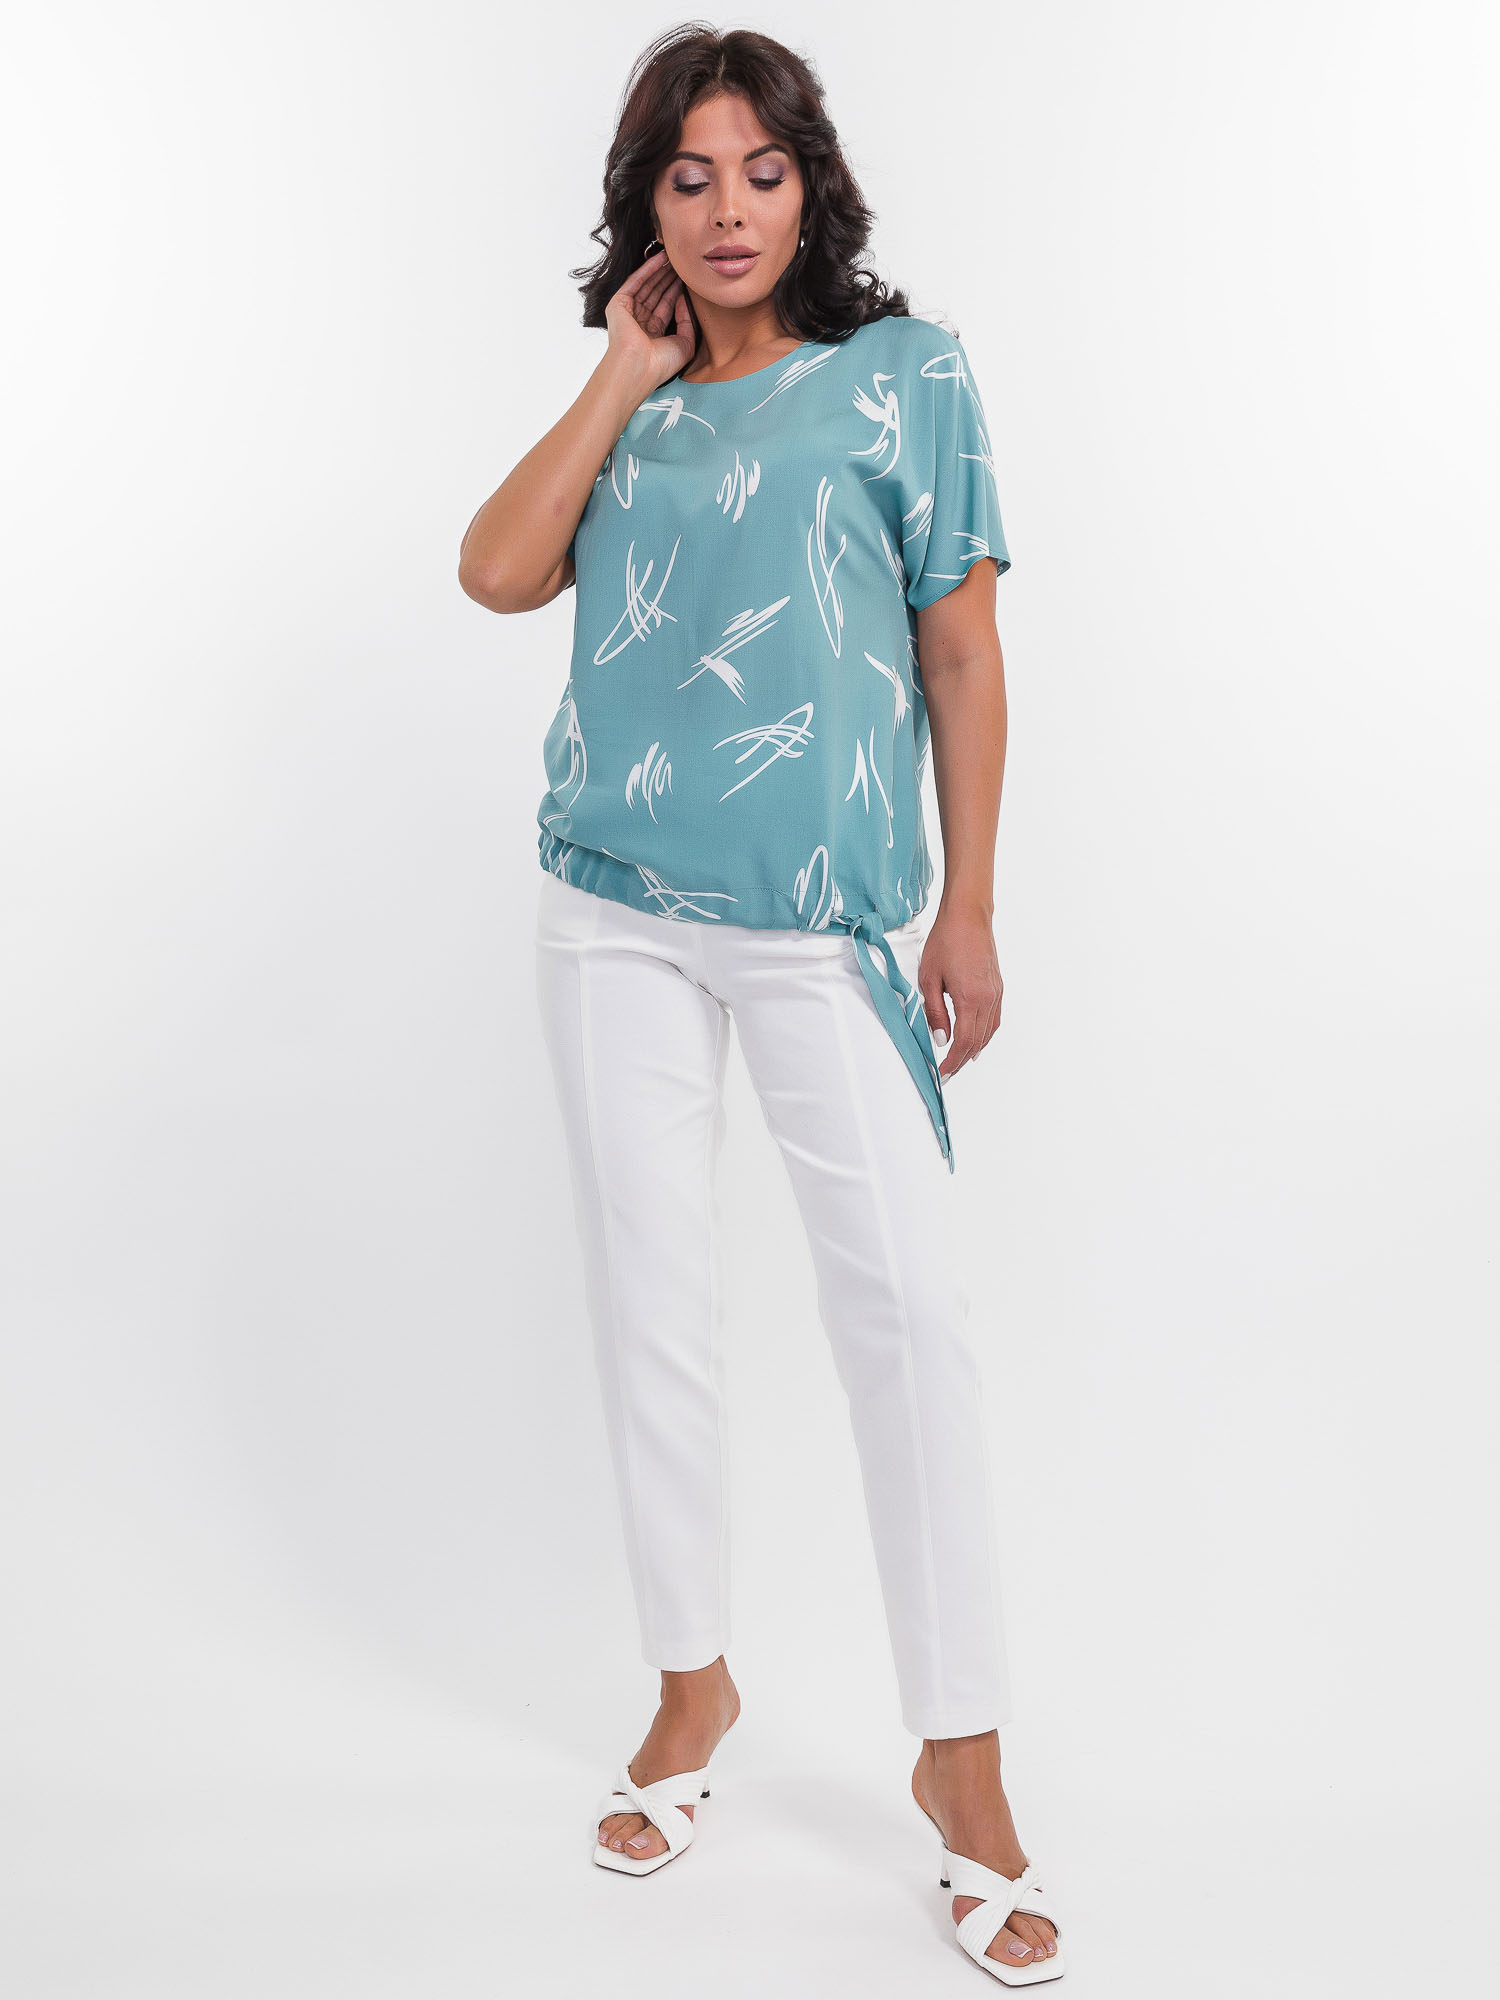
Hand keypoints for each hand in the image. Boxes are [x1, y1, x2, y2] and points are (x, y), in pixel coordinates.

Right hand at [604, 248, 697, 393]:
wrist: (638, 368)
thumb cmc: (660, 364)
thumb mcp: (685, 343)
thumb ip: (688, 321)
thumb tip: (684, 299)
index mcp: (652, 333)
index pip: (666, 306)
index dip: (677, 290)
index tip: (689, 277)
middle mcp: (639, 322)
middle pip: (657, 293)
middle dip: (669, 277)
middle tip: (682, 261)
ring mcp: (628, 313)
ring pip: (647, 285)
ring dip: (660, 270)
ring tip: (674, 256)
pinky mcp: (618, 305)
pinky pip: (635, 282)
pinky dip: (647, 269)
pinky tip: (660, 258)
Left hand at [918, 905, 1002, 1078]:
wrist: (968, 917)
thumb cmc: (945, 942)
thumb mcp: (929, 978)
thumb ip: (935, 1012)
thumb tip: (941, 1039)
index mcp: (970, 998)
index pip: (963, 1041)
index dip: (952, 1061)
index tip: (942, 1073)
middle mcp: (988, 999)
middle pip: (978, 1041)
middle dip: (962, 1060)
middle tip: (947, 1072)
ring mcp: (996, 993)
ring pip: (989, 1032)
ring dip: (974, 1049)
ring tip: (958, 1061)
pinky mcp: (998, 987)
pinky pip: (994, 1019)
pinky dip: (985, 1034)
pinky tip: (975, 1039)